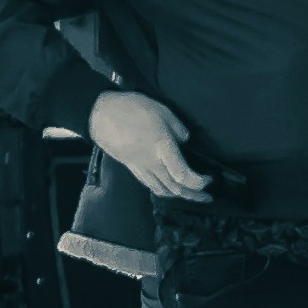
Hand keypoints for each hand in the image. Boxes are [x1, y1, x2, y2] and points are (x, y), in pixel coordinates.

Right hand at [87, 91, 212, 202]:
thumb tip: (185, 140)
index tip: (209, 179)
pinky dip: (163, 190)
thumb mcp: (161, 111)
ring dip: (179, 195)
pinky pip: (150, 184)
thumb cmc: (129, 109)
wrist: (99, 114)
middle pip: (175, 188)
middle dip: (193, 196)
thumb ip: (178, 128)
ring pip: (162, 190)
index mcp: (161, 148)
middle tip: (207, 197)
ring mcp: (140, 167)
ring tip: (190, 195)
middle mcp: (151, 163)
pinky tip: (168, 188)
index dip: (199, 182)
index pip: (183, 175)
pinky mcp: (132, 166)